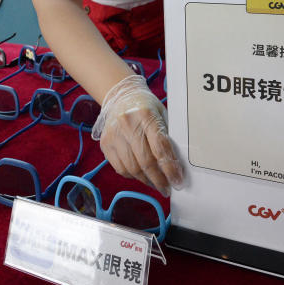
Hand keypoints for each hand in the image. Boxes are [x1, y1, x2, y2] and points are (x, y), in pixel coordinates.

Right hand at [91, 74, 183, 195]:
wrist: (121, 96)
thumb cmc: (147, 107)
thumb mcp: (162, 115)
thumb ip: (168, 137)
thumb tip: (177, 166)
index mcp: (146, 115)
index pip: (160, 147)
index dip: (170, 168)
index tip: (178, 182)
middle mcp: (127, 124)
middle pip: (145, 161)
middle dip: (159, 179)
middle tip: (167, 188)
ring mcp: (114, 134)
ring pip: (132, 168)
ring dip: (146, 180)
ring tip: (155, 183)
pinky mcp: (105, 143)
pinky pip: (120, 168)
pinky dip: (132, 176)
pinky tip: (141, 175)